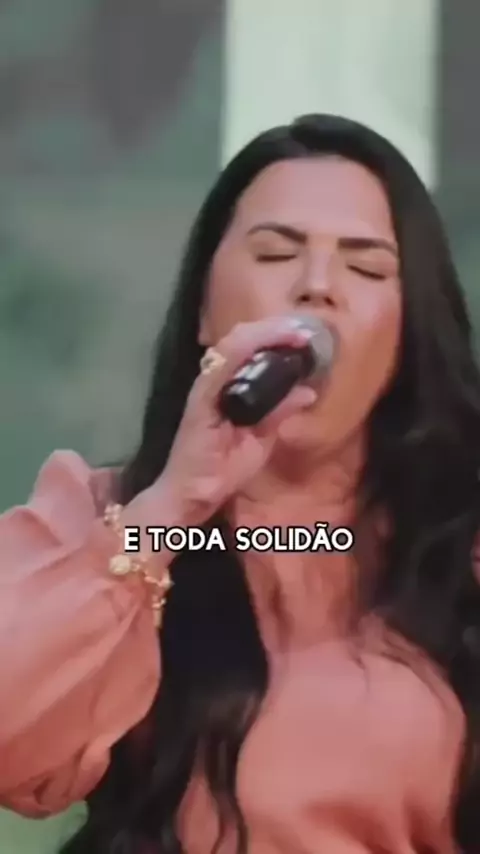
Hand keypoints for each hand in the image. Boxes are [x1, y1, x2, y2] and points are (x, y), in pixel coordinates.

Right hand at [139, 316, 317, 527]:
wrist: (194, 495)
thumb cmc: (221, 469)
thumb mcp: (262, 439)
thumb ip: (280, 413)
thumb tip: (308, 391)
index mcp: (229, 387)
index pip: (250, 349)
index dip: (277, 337)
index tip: (306, 336)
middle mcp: (215, 380)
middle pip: (242, 338)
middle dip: (275, 328)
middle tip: (304, 329)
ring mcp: (206, 387)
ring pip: (233, 344)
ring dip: (266, 334)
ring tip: (293, 332)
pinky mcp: (201, 399)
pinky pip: (222, 366)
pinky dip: (246, 350)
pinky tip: (267, 344)